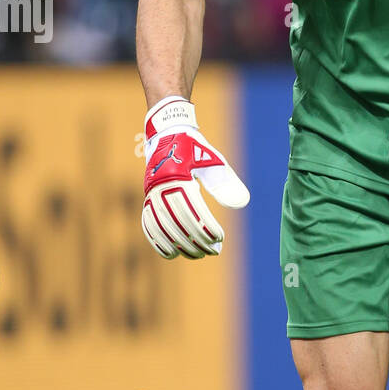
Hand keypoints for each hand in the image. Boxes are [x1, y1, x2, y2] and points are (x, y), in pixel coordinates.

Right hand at [141, 96, 249, 258]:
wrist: (167, 134)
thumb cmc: (194, 149)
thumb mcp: (213, 160)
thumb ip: (225, 182)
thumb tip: (242, 203)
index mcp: (176, 176)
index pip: (193, 210)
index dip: (206, 227)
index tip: (220, 238)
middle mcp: (159, 187)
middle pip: (177, 223)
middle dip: (196, 240)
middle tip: (214, 251)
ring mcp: (150, 195)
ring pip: (162, 228)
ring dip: (180, 245)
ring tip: (198, 255)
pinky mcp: (146, 200)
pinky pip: (148, 225)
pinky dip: (158, 242)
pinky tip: (171, 254)